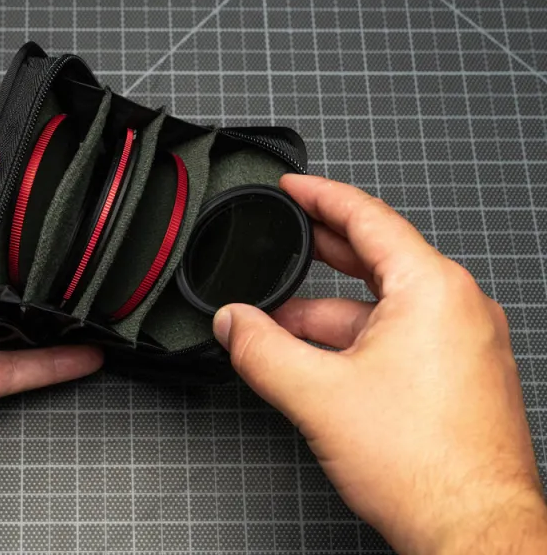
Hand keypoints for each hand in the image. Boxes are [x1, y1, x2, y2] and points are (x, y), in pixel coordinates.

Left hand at [0, 139, 101, 475]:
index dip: (9, 202)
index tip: (51, 186)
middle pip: (0, 269)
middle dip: (38, 259)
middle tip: (84, 242)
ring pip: (14, 319)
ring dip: (50, 310)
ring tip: (91, 293)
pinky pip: (17, 368)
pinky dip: (53, 364)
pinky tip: (85, 351)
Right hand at [214, 175, 546, 554]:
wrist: (476, 536)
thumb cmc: (425, 467)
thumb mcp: (318, 395)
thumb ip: (261, 349)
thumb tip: (230, 323)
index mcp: (432, 289)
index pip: (368, 217)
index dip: (321, 196)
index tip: (292, 186)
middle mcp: (457, 305)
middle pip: (375, 256)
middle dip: (321, 249)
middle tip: (283, 233)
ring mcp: (462, 340)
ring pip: (381, 304)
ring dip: (328, 309)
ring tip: (278, 320)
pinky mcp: (459, 372)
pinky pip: (398, 333)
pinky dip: (354, 337)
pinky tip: (315, 355)